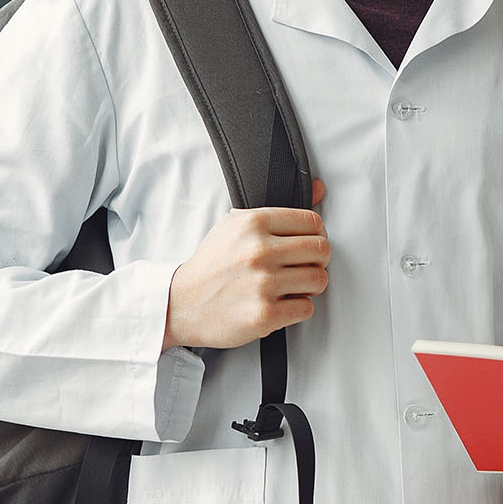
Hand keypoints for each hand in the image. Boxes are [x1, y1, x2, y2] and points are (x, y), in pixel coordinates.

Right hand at [164, 180, 328, 348]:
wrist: (181, 303)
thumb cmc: (211, 265)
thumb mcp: (235, 225)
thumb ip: (278, 210)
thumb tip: (320, 189)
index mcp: (253, 223)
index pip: (312, 222)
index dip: (316, 234)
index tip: (308, 244)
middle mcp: (259, 251)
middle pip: (321, 250)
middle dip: (318, 260)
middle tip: (303, 266)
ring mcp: (263, 283)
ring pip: (319, 280)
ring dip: (310, 286)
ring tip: (292, 285)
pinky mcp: (265, 314)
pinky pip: (306, 308)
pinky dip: (298, 308)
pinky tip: (281, 303)